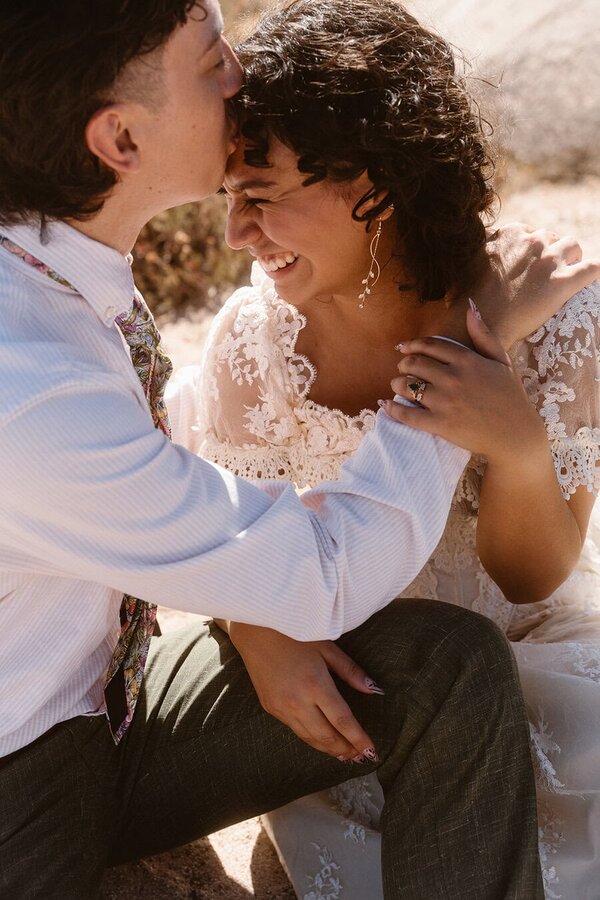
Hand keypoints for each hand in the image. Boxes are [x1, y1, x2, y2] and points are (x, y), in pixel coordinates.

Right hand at [228, 621, 383, 762]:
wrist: (255, 631)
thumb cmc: (294, 634)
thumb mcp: (327, 647)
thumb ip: (351, 671)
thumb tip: (375, 690)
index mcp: (315, 684)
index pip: (343, 721)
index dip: (359, 739)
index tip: (372, 752)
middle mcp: (298, 701)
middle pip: (327, 736)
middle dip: (346, 750)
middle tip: (362, 758)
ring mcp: (281, 707)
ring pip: (310, 738)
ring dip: (329, 750)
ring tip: (346, 756)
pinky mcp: (271, 708)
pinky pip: (295, 730)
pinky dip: (312, 739)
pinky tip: (322, 740)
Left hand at [385, 304, 547, 463]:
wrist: (515, 434)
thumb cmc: (511, 397)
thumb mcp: (502, 361)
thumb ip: (484, 335)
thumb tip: (470, 307)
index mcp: (468, 360)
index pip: (431, 345)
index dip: (413, 344)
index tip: (403, 348)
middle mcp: (454, 378)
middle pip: (414, 364)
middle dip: (403, 364)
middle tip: (402, 368)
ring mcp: (445, 401)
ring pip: (407, 386)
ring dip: (397, 384)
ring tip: (397, 385)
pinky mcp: (440, 424)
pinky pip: (407, 415)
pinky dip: (392, 409)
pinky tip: (386, 405)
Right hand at [468, 222, 599, 348]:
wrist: (478, 324)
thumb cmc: (467, 299)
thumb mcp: (465, 261)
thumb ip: (480, 246)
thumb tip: (482, 243)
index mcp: (510, 233)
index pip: (528, 232)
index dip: (528, 250)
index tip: (525, 267)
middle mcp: (532, 240)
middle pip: (551, 239)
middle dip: (549, 254)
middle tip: (541, 277)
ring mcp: (549, 260)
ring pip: (573, 247)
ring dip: (570, 259)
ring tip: (563, 276)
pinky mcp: (564, 282)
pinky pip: (593, 269)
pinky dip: (595, 271)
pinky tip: (592, 277)